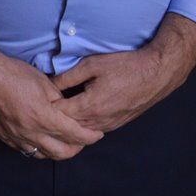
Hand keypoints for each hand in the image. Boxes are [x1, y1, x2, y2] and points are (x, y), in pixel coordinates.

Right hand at [0, 47, 103, 159]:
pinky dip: (38, 148)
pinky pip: (26, 151)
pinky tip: (40, 140)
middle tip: (82, 139)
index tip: (97, 133)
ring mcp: (16, 137)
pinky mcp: (4, 137)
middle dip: (77, 148)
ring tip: (63, 141)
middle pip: (63, 152)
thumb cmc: (10, 73)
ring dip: (57, 151)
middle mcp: (31, 132)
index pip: (76, 135)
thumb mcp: (43, 81)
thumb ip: (59, 99)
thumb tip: (67, 109)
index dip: (90, 136)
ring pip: (43, 155)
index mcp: (44, 117)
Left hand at [51, 47, 187, 132]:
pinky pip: (95, 129)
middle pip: (69, 126)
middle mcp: (100, 121)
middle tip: (44, 105)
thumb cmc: (125, 65)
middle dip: (56, 117)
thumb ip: (68, 76)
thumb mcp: (91, 65)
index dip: (47, 107)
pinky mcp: (118, 124)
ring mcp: (111, 124)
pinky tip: (77, 114)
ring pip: (82, 131)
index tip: (38, 98)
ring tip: (58, 109)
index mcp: (90, 106)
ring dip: (70, 123)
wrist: (157, 73)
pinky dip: (83, 124)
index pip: (59, 115)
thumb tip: (49, 84)